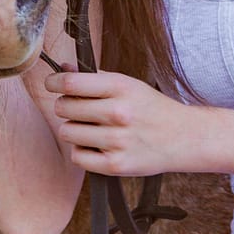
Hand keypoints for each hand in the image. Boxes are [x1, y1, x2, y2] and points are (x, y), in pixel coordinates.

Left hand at [44, 70, 190, 176]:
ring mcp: (117, 140)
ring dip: (73, 129)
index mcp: (121, 87)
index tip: (52, 84)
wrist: (182, 137)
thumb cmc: (150, 107)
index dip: (54, 82)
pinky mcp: (115, 165)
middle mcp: (118, 113)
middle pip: (65, 108)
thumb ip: (94, 77)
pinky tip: (95, 145)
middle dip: (65, 106)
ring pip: (67, 132)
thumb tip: (62, 68)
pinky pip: (77, 157)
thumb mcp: (127, 84)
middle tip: (76, 108)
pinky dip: (81, 151)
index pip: (71, 83)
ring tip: (89, 127)